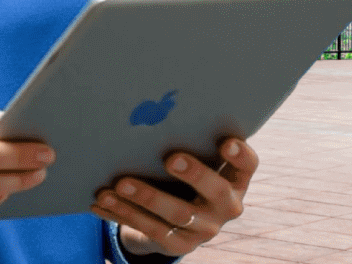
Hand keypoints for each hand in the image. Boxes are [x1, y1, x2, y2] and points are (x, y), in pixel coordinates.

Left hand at [91, 137, 258, 257]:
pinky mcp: (179, 245)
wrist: (178, 222)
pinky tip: (103, 201)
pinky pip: (151, 230)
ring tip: (119, 184)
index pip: (248, 166)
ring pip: (178, 214)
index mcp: (236, 180)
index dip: (241, 155)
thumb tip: (154, 107)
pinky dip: (124, 214)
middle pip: (216, 190)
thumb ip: (191, 141)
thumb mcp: (198, 160)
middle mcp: (227, 206)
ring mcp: (205, 229)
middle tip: (170, 157)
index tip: (227, 142)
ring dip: (146, 197)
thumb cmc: (187, 175)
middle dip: (194, 174)